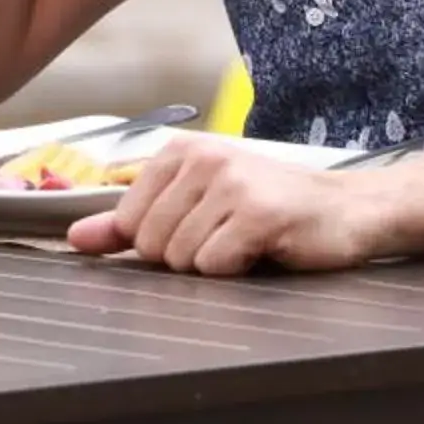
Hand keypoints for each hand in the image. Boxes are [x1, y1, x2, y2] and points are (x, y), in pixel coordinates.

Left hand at [64, 137, 387, 274]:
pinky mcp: (259, 213)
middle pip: (151, 243)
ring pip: (181, 258)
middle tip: (227, 238)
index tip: (198, 229)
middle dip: (186, 256)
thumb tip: (76, 240)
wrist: (348, 210)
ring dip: (214, 264)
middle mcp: (203, 159)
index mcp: (180, 152)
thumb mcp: (195, 208)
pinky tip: (263, 250)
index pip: (128, 221)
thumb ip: (130, 224)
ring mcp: (231, 183)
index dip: (158, 242)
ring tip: (246, 243)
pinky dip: (237, 270)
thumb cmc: (268, 212)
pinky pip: (214, 265)